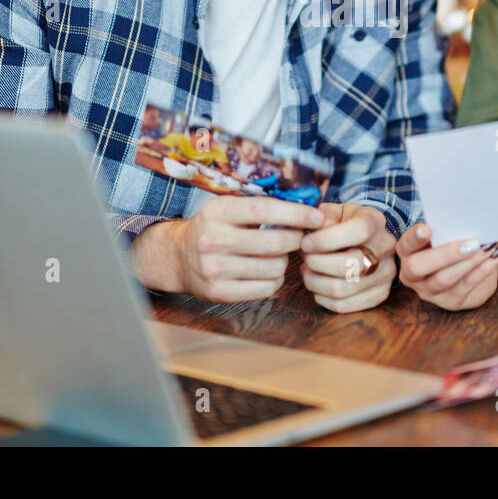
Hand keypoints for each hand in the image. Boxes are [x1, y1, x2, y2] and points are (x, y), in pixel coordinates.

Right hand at [169, 195, 324, 303]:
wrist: (178, 257)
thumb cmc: (214, 228)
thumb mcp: (228, 208)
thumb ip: (261, 205)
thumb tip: (308, 206)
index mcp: (217, 212)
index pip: (264, 210)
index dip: (296, 213)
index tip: (318, 216)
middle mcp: (212, 240)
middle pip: (274, 242)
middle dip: (296, 240)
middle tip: (301, 238)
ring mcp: (214, 269)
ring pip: (274, 268)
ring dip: (285, 261)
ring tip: (278, 255)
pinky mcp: (218, 292)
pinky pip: (265, 289)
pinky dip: (275, 280)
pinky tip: (267, 271)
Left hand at [298, 203, 396, 311]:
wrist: (368, 238)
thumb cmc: (345, 222)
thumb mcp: (335, 211)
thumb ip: (323, 216)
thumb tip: (315, 229)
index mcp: (375, 222)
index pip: (357, 232)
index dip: (326, 239)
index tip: (305, 243)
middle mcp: (385, 249)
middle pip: (347, 265)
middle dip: (316, 263)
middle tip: (305, 257)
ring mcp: (385, 274)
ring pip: (341, 289)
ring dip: (314, 282)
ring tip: (307, 270)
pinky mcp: (380, 294)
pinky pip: (343, 306)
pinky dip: (322, 297)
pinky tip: (318, 283)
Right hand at [396, 222, 497, 310]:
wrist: (467, 270)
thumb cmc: (452, 243)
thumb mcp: (444, 235)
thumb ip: (444, 228)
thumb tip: (462, 214)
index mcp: (407, 253)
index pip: (405, 245)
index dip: (414, 238)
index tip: (427, 228)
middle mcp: (412, 275)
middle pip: (419, 267)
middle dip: (445, 254)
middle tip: (470, 244)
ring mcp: (430, 292)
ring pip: (444, 279)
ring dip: (468, 262)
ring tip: (486, 248)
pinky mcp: (451, 301)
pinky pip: (466, 286)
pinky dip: (482, 270)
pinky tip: (494, 257)